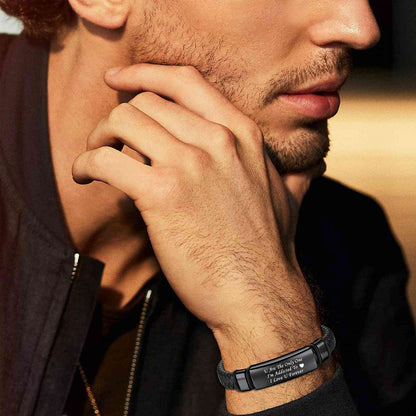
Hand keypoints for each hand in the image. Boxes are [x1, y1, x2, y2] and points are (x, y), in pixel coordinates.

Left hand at [72, 64, 321, 345]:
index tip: (122, 80)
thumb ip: (297, 174)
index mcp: (242, 134)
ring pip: (124, 119)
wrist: (259, 293)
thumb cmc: (268, 250)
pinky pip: (108, 160)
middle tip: (109, 140)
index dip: (145, 74)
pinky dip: (88, 164)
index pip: (185, 81)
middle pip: (147, 101)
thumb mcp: (289, 199)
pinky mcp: (163, 194)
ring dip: (99, 137)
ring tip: (96, 157)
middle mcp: (218, 140)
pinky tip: (86, 177)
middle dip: (118, 117)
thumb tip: (313, 167)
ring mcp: (191, 165)